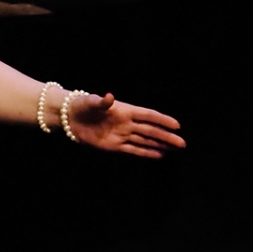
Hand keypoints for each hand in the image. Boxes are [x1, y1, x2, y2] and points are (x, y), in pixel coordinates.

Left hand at [67, 92, 185, 157]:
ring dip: (160, 145)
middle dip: (166, 137)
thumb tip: (109, 96)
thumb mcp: (91, 102)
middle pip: (150, 131)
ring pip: (145, 141)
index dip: (162, 120)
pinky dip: (146, 153)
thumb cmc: (82, 105)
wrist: (70, 118)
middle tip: (182, 143)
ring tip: (175, 149)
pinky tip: (159, 155)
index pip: (148, 116)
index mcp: (125, 110)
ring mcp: (121, 135)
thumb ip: (102, 102)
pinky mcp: (114, 146)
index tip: (177, 126)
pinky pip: (133, 150)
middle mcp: (126, 123)